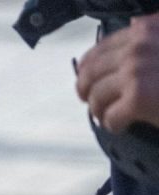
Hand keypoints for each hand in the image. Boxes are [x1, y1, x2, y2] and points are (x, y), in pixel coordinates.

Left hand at [77, 13, 158, 132]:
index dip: (87, 68)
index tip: (86, 80)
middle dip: (85, 91)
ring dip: (99, 110)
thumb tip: (133, 26)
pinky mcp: (138, 99)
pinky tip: (121, 126)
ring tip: (108, 116)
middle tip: (91, 103)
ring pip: (96, 96)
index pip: (100, 49)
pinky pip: (110, 116)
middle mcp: (137, 47)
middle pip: (90, 73)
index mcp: (146, 29)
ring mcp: (136, 72)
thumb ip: (154, 31)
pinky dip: (112, 124)